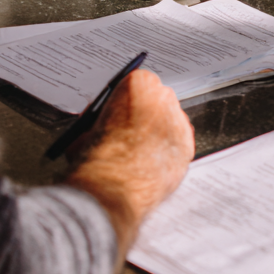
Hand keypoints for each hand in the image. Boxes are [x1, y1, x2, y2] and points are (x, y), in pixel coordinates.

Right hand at [65, 69, 194, 255]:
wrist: (112, 192)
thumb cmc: (97, 160)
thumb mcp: (86, 128)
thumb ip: (98, 116)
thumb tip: (99, 119)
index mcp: (138, 84)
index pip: (138, 81)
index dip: (128, 99)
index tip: (123, 110)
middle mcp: (163, 97)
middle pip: (157, 98)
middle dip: (146, 112)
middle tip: (132, 131)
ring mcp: (178, 121)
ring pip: (170, 120)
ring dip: (159, 131)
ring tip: (141, 152)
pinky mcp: (188, 146)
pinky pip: (180, 142)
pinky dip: (169, 151)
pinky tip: (154, 162)